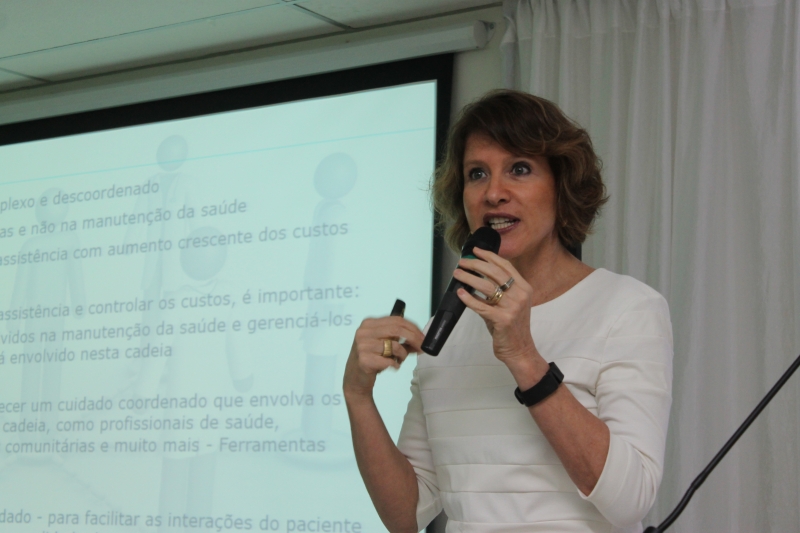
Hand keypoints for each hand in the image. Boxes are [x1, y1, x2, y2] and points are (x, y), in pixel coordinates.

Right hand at [343, 316, 424, 401]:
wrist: (355, 379)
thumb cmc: (372, 359)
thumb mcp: (385, 346)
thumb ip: (401, 340)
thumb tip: (421, 340)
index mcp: (369, 324)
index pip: (396, 320)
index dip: (413, 328)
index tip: (423, 337)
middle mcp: (364, 332)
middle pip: (397, 330)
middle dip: (414, 339)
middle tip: (422, 348)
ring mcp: (363, 346)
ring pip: (395, 346)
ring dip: (403, 355)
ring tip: (399, 360)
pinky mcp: (364, 360)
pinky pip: (389, 361)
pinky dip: (395, 365)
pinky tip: (392, 366)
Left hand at [453, 247, 542, 369]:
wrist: (519, 349)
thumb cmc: (511, 326)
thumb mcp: (510, 303)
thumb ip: (498, 290)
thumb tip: (476, 275)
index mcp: (524, 287)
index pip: (505, 266)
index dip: (489, 256)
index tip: (475, 251)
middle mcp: (521, 295)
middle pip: (494, 272)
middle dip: (475, 264)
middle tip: (462, 262)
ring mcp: (513, 307)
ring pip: (486, 286)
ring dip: (468, 278)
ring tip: (457, 274)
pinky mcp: (503, 319)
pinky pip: (481, 306)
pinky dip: (468, 298)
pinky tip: (460, 293)